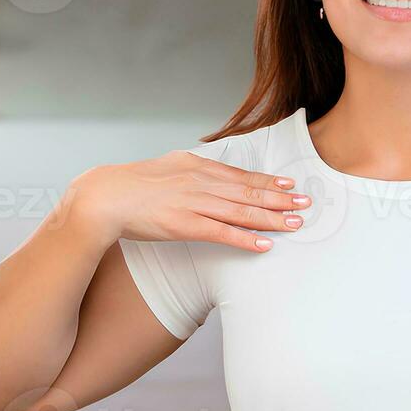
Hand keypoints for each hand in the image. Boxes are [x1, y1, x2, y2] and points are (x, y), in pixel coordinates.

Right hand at [68, 150, 311, 252]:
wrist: (104, 196)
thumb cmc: (131, 185)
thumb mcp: (166, 168)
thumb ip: (190, 171)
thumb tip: (207, 171)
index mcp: (197, 167)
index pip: (241, 175)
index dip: (268, 181)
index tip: (290, 183)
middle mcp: (201, 182)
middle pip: (249, 192)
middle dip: (281, 198)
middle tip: (306, 203)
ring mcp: (195, 203)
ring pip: (243, 212)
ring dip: (272, 218)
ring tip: (295, 223)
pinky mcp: (186, 225)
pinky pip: (223, 233)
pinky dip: (246, 238)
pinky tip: (265, 244)